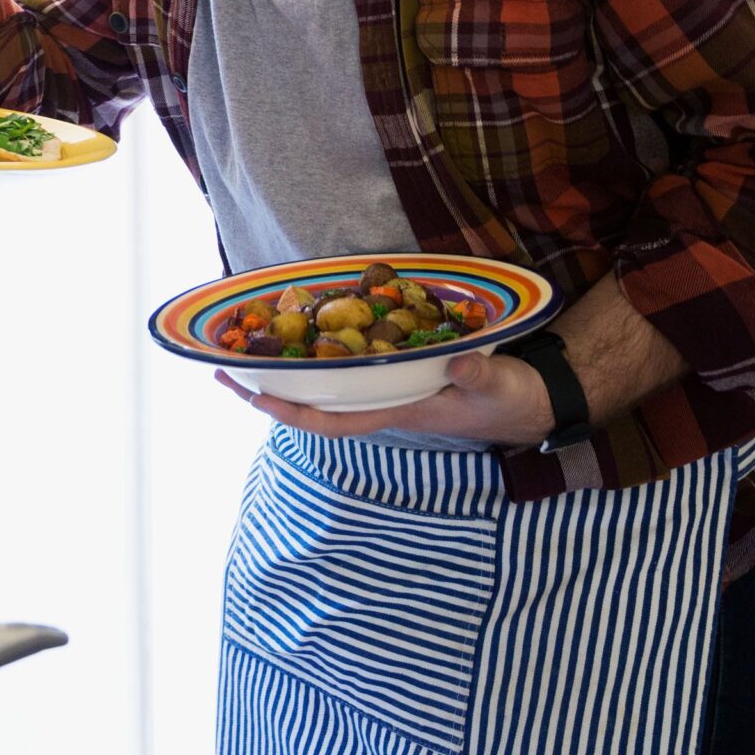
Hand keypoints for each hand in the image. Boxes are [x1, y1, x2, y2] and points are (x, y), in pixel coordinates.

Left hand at [212, 351, 555, 447]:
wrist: (532, 400)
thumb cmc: (510, 398)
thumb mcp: (495, 385)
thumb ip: (475, 374)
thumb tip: (455, 364)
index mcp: (396, 411)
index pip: (331, 419)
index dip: (291, 411)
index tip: (251, 396)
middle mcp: (382, 402)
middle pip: (314, 402)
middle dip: (268, 389)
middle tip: (221, 368)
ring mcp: (388, 388)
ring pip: (326, 385)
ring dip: (287, 370)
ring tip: (243, 350)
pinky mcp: (399, 373)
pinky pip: (350, 367)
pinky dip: (323, 353)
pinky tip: (302, 334)